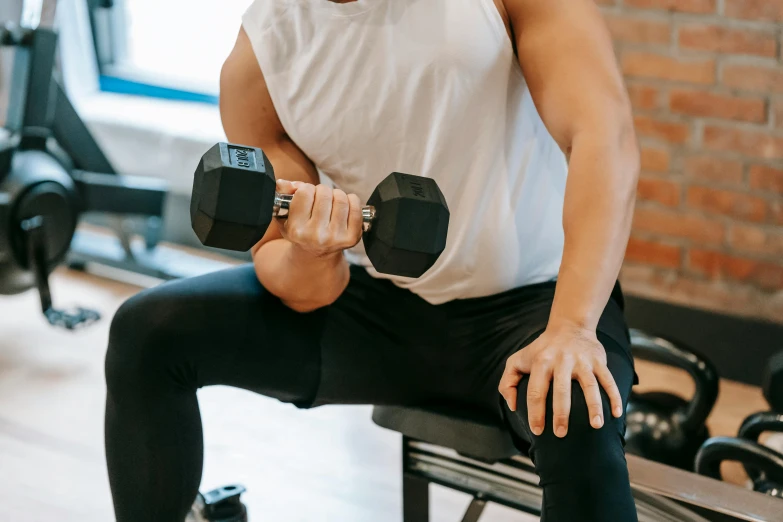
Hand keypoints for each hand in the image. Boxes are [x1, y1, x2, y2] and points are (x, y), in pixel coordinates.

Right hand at [275, 180, 362, 257]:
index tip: (306, 195)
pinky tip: (344, 206)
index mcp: (296, 230)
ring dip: (336, 195)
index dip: (306, 189)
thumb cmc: (300, 229)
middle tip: (320, 198)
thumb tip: (291, 184)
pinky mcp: (352, 238)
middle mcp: (316, 236)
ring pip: (341, 198)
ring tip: (331, 202)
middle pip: (324, 193)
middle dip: (322, 191)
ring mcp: (335, 237)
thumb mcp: (284, 214)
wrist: (316, 254)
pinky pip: (356, 207)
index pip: (305, 192)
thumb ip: (282, 193)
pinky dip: (351, 201)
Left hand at [498, 324, 622, 437]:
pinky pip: (608, 380)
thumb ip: (508, 382)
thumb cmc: (540, 350)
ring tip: (596, 426)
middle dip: (561, 414)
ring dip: (594, 407)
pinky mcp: (598, 361)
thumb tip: (512, 406)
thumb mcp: (517, 360)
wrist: (569, 326)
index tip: (538, 431)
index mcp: (541, 362)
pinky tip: (616, 414)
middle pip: (562, 391)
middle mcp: (562, 361)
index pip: (536, 391)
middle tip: (561, 434)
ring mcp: (582, 361)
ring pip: (589, 386)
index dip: (536, 412)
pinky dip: (614, 396)